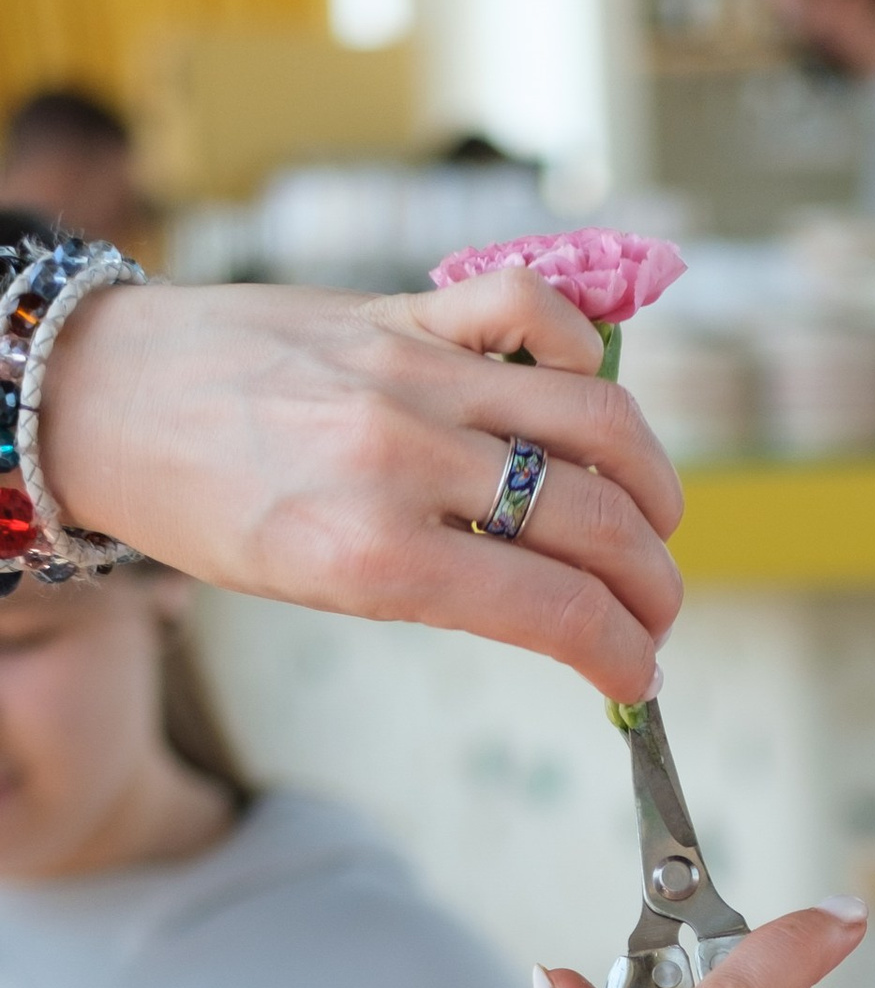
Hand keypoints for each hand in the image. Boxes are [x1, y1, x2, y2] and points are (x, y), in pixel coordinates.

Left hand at [36, 272, 682, 702]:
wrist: (105, 397)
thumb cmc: (204, 507)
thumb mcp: (317, 586)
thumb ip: (442, 589)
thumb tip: (560, 609)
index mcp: (372, 555)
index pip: (557, 611)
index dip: (625, 655)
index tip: (638, 678)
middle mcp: (401, 458)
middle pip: (595, 525)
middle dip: (654, 589)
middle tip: (655, 617)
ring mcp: (411, 372)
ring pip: (595, 421)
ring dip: (653, 486)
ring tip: (650, 523)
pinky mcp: (403, 309)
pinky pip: (529, 309)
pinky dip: (581, 350)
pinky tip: (582, 397)